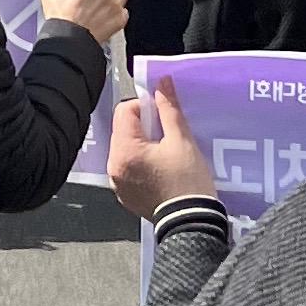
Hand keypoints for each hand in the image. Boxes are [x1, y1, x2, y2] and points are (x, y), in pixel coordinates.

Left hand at [108, 76, 216, 220]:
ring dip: (142, 145)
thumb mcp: (182, 140)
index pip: (125, 111)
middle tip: (168, 134)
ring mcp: (118, 183)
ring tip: (166, 153)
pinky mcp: (125, 195)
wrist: (191, 222)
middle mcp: (114, 166)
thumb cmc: (188, 182)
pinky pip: (128, 168)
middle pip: (123, 130)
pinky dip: (141, 164)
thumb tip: (162, 83)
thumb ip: (169, 109)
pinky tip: (161, 169)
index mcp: (125, 150)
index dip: (145, 106)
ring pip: (126, 149)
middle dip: (144, 126)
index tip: (164, 115)